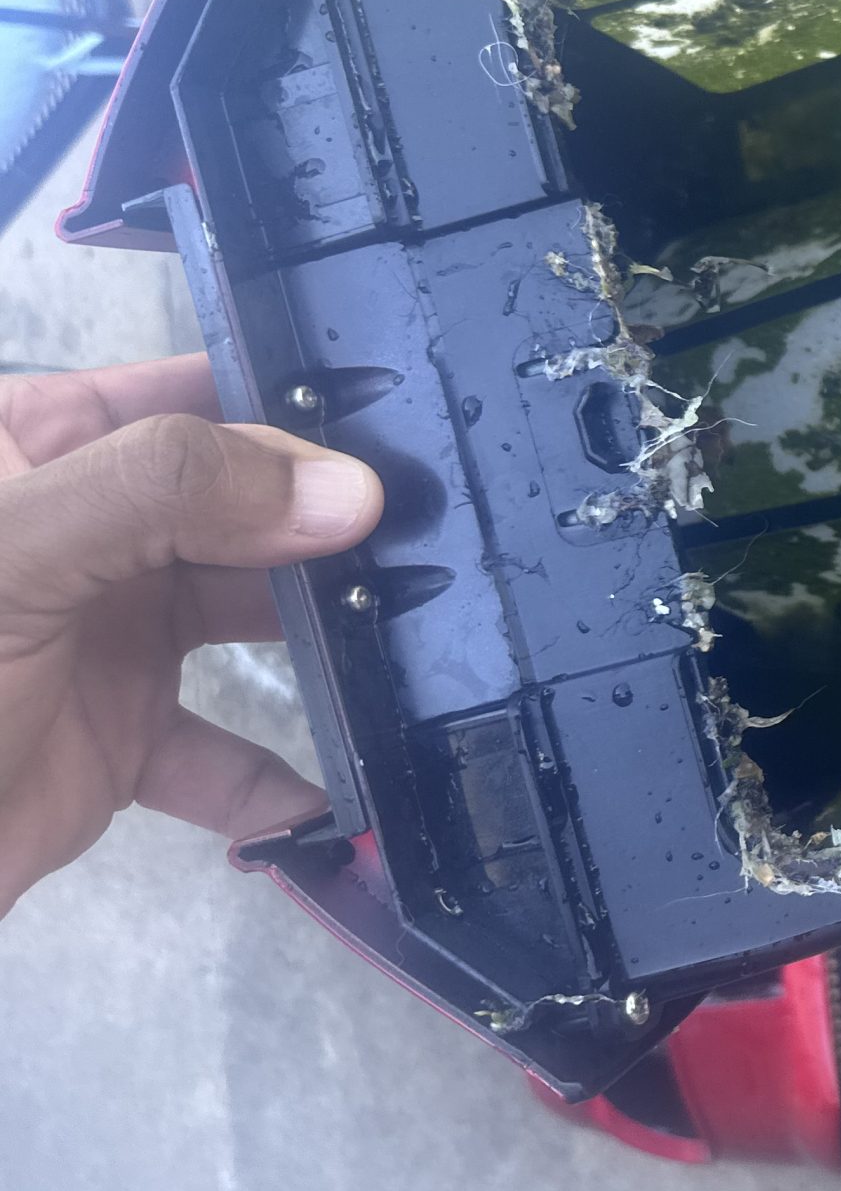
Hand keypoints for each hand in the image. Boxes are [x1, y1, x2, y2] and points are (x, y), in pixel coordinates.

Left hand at [0, 354, 381, 917]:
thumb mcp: (11, 553)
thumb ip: (169, 495)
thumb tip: (345, 490)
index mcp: (30, 443)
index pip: (189, 391)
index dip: (294, 405)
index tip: (411, 431)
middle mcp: (78, 529)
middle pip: (243, 504)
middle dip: (336, 526)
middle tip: (447, 543)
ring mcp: (100, 635)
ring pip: (253, 618)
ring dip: (334, 642)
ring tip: (424, 649)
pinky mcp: (114, 743)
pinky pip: (225, 756)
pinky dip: (284, 782)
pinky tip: (342, 798)